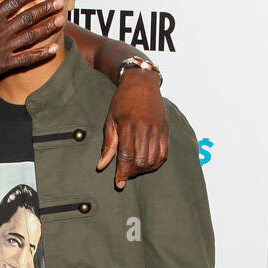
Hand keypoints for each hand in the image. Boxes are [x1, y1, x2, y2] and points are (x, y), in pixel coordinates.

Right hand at [0, 0, 64, 91]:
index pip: (14, 2)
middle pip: (27, 17)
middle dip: (45, 9)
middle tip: (60, 2)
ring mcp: (2, 50)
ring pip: (30, 36)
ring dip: (47, 27)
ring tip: (61, 20)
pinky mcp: (2, 66)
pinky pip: (26, 60)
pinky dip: (40, 55)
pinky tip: (52, 49)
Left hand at [97, 69, 168, 188]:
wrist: (142, 83)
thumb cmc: (122, 102)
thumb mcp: (110, 121)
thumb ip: (108, 145)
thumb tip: (101, 166)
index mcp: (128, 125)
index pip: (126, 155)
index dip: (123, 172)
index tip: (119, 184)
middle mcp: (145, 128)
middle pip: (141, 160)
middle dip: (133, 172)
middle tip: (126, 172)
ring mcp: (157, 129)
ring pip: (153, 159)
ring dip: (144, 169)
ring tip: (136, 168)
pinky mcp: (166, 129)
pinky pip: (164, 153)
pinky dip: (156, 163)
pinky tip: (148, 164)